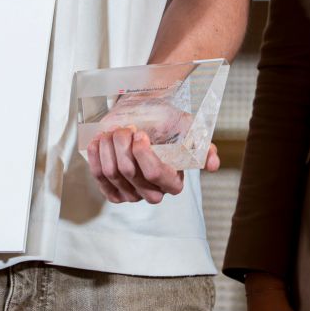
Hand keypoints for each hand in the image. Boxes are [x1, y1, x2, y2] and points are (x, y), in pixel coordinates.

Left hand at [87, 128, 219, 203]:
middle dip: (122, 146)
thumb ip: (204, 147)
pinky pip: (99, 178)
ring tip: (113, 131)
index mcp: (173, 181)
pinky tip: (99, 142)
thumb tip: (213, 164)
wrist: (144, 116)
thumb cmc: (167, 122)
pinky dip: (96, 158)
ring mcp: (131, 194)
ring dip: (109, 147)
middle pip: (129, 172)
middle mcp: (153, 193)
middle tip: (126, 128)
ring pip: (112, 173)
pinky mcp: (113, 191)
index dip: (144, 154)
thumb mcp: (190, 130)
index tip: (140, 134)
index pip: (155, 174)